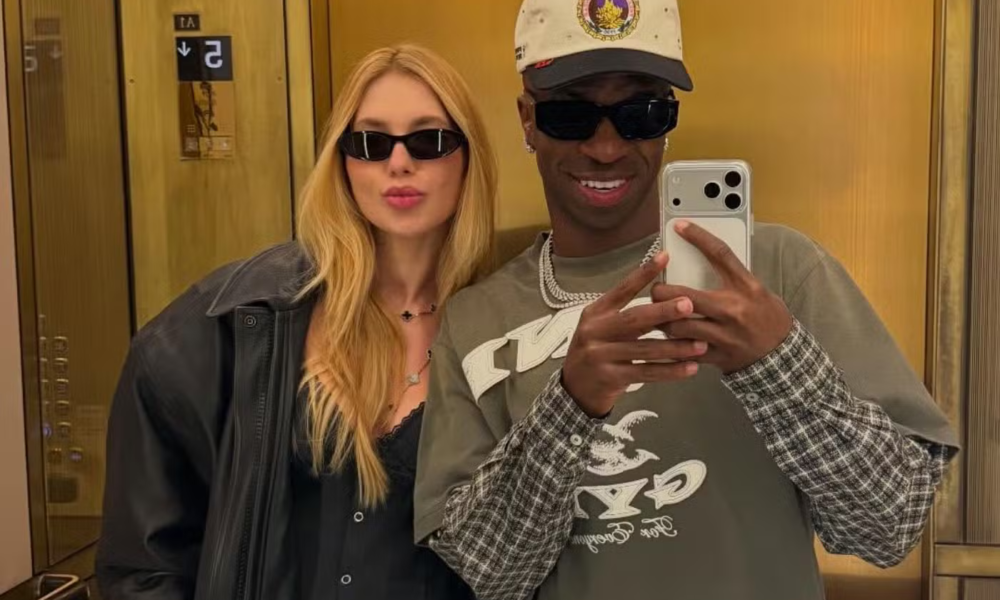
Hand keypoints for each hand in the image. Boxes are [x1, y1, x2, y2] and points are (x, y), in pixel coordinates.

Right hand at [562, 252, 706, 417]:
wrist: (575, 387)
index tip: (664, 257)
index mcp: (595, 313)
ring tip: (700, 344)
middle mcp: (595, 331)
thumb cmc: (596, 351)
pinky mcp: (611, 378)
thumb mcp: (602, 326)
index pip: (622, 290)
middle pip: (634, 319)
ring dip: (675, 347)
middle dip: (664, 312)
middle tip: (689, 304)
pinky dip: (670, 371)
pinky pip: (646, 373)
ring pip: (645, 349)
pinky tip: (689, 367)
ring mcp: (601, 356)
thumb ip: (626, 313)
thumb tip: (664, 297)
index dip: (643, 273)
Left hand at [651, 220, 792, 374]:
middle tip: (656, 290)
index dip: (698, 237)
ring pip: (679, 325)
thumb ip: (730, 278)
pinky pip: (685, 348)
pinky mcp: (717, 354)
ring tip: (659, 314)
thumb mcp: (756, 290)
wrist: (782, 354)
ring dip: (663, 319)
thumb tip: (700, 259)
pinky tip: (668, 336)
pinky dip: (672, 341)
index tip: (680, 226)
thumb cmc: (767, 317)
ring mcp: (724, 334)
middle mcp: (734, 309)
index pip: (720, 254)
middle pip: (685, 296)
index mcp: (746, 287)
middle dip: (662, 292)